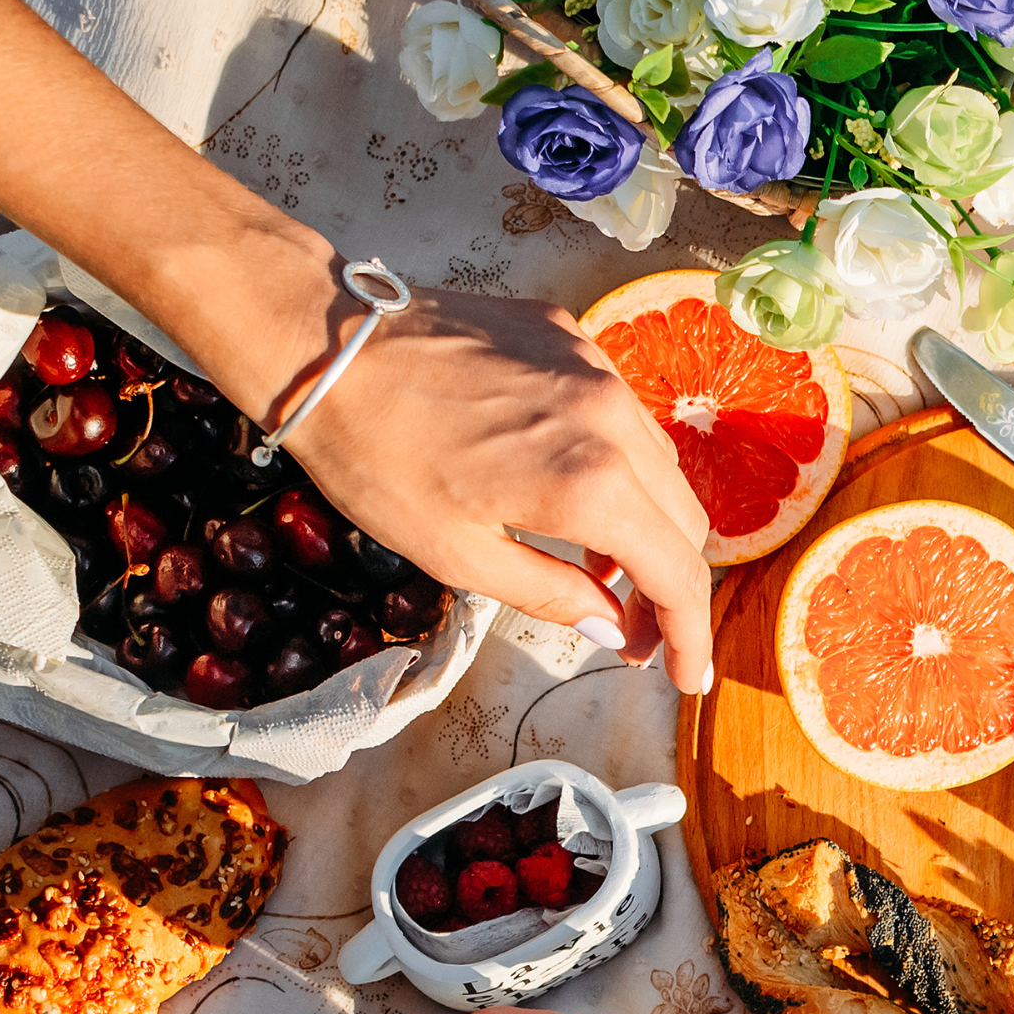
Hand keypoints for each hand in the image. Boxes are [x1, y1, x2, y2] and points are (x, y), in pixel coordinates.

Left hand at [248, 281, 713, 689]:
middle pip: (686, 521)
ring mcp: (596, 369)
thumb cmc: (374, 456)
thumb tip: (610, 628)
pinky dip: (618, 464)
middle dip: (670, 587)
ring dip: (647, 525)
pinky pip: (623, 415)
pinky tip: (569, 487)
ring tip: (598, 566)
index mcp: (589, 483)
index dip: (689, 636)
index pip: (677, 573)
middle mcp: (612, 420)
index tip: (686, 676)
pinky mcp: (572, 338)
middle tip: (633, 631)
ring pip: (662, 466)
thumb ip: (550, 595)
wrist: (324, 341)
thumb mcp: (456, 554)